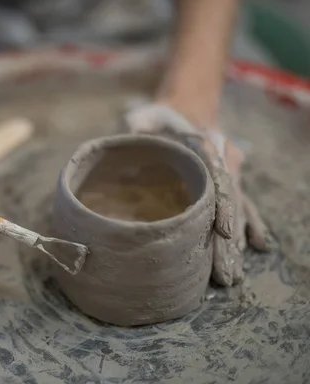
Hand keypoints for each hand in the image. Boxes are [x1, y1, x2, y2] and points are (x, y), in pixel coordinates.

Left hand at [124, 102, 276, 285]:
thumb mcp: (144, 116)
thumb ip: (137, 127)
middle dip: (229, 241)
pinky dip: (249, 226)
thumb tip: (128, 142)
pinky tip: (259, 248)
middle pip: (231, 203)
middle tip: (227, 275)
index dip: (222, 206)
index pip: (218, 177)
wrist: (184, 110)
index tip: (223, 233)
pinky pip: (243, 206)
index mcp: (206, 145)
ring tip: (234, 275)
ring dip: (237, 243)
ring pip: (239, 210)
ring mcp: (229, 173)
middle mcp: (225, 160)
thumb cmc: (159, 117)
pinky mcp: (228, 183)